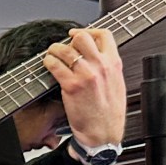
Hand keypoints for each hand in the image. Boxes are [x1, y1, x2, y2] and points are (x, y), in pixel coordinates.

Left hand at [44, 27, 126, 150]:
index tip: (78, 34)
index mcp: (114, 64)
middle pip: (82, 37)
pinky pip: (54, 65)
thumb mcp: (117, 84)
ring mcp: (86, 75)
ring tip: (52, 55)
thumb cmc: (109, 114)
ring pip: (64, 49)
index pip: (104, 35)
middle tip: (64, 45)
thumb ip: (108, 67)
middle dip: (69, 38)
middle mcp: (101, 66)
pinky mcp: (71, 85)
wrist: (103, 134)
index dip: (89, 30)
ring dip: (54, 49)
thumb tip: (96, 55)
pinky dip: (48, 62)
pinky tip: (48, 65)